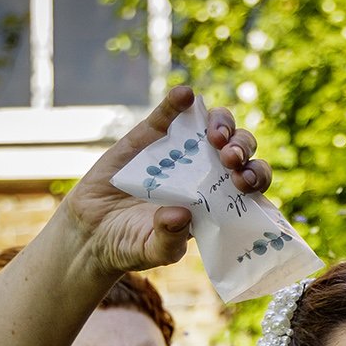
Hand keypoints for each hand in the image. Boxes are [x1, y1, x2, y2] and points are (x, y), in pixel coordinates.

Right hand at [57, 86, 273, 276]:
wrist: (91, 230)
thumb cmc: (131, 245)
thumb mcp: (152, 251)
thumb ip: (168, 239)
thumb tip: (180, 214)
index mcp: (218, 200)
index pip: (250, 181)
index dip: (255, 176)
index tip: (244, 182)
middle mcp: (206, 171)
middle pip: (239, 148)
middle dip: (241, 148)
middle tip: (229, 159)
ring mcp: (180, 151)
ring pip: (214, 126)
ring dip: (222, 124)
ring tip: (214, 136)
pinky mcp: (149, 136)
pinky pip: (169, 115)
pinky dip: (177, 102)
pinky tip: (184, 95)